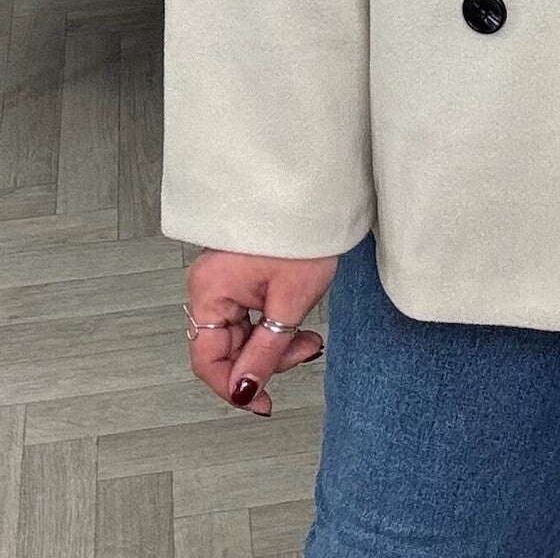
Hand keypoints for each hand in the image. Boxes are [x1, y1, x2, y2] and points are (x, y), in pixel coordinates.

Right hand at [183, 249, 335, 415]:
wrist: (314, 192)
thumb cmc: (302, 236)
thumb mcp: (290, 302)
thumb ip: (265, 352)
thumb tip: (245, 392)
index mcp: (209, 292)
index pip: (208, 360)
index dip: (234, 388)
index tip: (263, 404)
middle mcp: (207, 286)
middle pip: (226, 348)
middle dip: (267, 360)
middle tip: (306, 350)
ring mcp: (221, 280)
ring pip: (241, 334)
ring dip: (274, 343)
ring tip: (309, 337)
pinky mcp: (237, 275)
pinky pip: (247, 315)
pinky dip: (272, 325)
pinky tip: (297, 324)